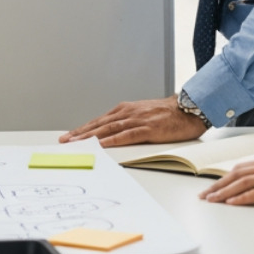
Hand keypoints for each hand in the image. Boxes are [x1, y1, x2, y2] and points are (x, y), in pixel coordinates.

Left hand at [58, 97, 207, 146]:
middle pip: (99, 124)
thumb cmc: (168, 114)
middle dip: (80, 133)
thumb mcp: (143, 115)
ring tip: (76, 143)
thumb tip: (112, 135)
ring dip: (91, 136)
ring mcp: (138, 120)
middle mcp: (128, 112)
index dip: (83, 129)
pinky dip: (113, 140)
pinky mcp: (149, 129)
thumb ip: (128, 123)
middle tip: (65, 141)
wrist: (189, 108)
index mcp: (126, 110)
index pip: (99, 121)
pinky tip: (102, 145)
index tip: (69, 136)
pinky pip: (127, 135)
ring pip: (109, 129)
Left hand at [200, 154, 253, 204]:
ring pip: (243, 182)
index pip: (240, 169)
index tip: (211, 188)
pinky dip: (243, 197)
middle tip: (204, 195)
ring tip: (212, 199)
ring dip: (225, 191)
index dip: (223, 179)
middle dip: (218, 185)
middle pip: (236, 174)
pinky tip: (231, 202)